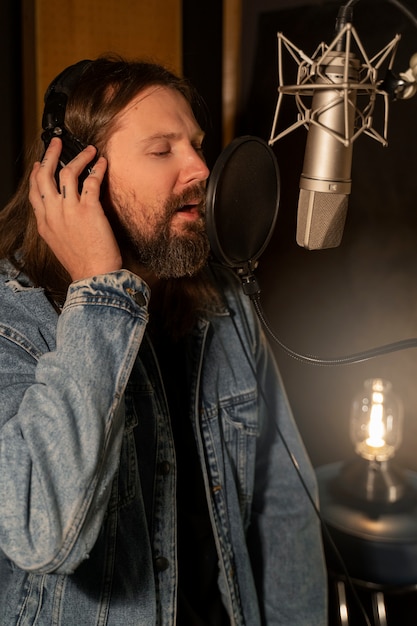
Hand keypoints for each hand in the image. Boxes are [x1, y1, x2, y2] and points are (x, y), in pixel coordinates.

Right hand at [29, 137, 122, 280]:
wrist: (93, 276)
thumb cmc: (82, 265)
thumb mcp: (59, 245)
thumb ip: (57, 227)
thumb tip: (63, 215)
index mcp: (44, 224)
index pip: (35, 192)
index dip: (37, 175)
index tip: (40, 164)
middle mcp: (53, 214)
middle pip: (45, 176)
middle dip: (50, 155)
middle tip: (57, 143)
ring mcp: (70, 210)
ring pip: (68, 173)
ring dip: (78, 157)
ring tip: (88, 149)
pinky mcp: (89, 210)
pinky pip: (91, 181)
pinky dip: (97, 169)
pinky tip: (102, 163)